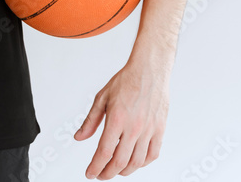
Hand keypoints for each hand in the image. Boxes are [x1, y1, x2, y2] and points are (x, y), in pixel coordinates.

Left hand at [74, 61, 168, 178]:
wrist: (149, 70)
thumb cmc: (126, 81)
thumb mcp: (102, 98)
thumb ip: (90, 121)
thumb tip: (79, 137)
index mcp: (117, 119)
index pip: (104, 152)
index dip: (96, 167)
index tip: (90, 173)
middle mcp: (134, 127)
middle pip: (120, 161)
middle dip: (108, 173)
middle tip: (101, 175)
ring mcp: (149, 129)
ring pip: (137, 162)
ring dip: (124, 171)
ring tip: (116, 170)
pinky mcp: (160, 129)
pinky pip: (153, 154)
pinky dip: (142, 163)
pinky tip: (134, 162)